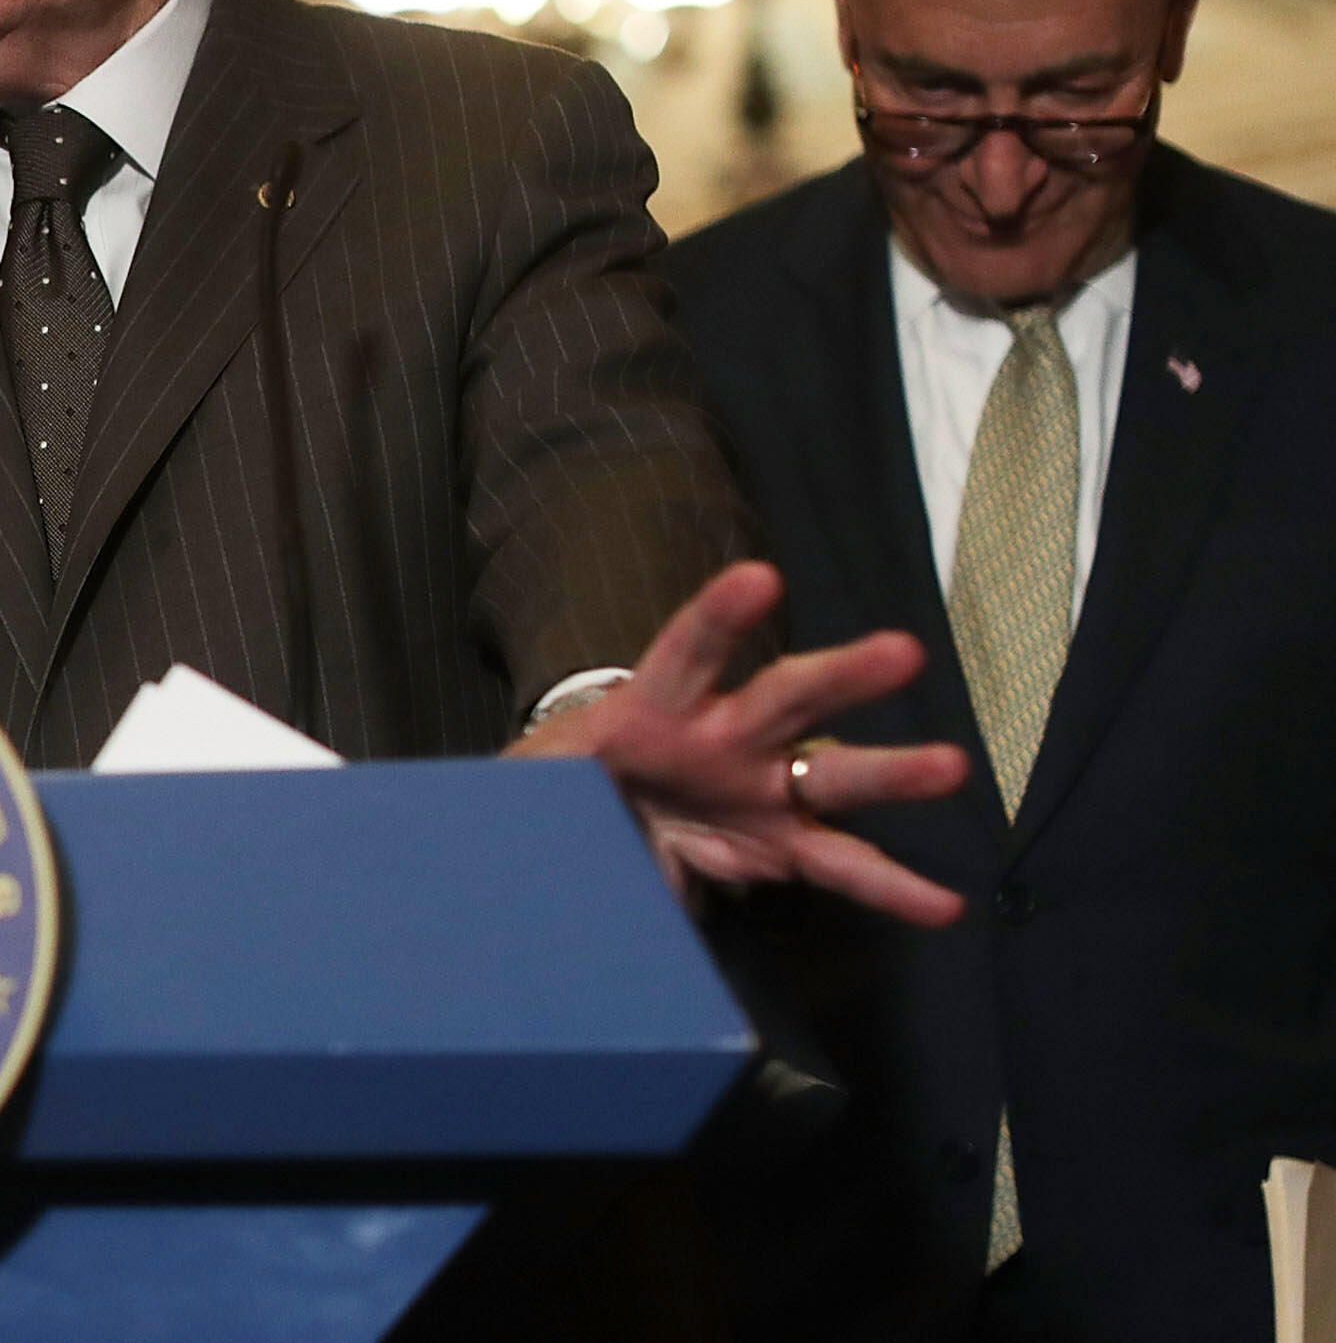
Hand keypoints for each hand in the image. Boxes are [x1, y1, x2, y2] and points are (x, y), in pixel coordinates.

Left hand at [508, 560, 970, 926]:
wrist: (591, 811)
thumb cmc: (564, 777)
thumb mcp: (533, 776)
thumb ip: (541, 792)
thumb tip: (539, 829)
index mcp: (661, 702)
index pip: (690, 650)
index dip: (720, 617)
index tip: (760, 580)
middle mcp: (728, 734)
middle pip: (790, 695)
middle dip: (843, 674)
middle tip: (903, 651)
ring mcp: (763, 788)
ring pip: (835, 774)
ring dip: (892, 772)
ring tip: (951, 767)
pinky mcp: (780, 843)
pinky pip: (840, 865)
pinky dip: (890, 887)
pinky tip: (943, 904)